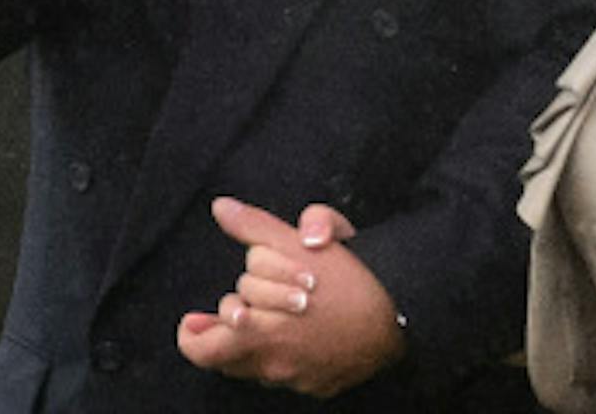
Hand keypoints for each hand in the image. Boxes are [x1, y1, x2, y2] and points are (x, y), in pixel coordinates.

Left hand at [175, 197, 404, 396]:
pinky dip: (284, 356)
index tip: (194, 320)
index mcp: (262, 332)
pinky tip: (300, 333)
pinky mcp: (317, 387)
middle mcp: (274, 363)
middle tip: (251, 301)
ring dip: (254, 342)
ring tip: (271, 317)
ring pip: (254, 365)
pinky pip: (285, 376)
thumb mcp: (302, 244)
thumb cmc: (352, 279)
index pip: (203, 347)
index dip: (194, 334)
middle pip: (229, 349)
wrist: (401, 316)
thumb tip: (221, 208)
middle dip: (236, 319)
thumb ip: (256, 227)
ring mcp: (296, 379)